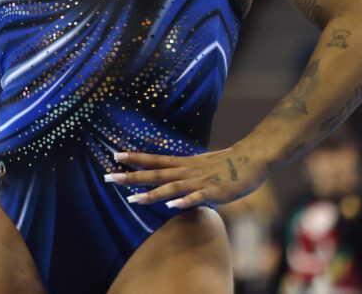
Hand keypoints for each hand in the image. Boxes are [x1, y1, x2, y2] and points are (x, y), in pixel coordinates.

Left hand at [103, 145, 269, 209]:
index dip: (134, 158)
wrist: (253, 159)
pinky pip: (198, 197)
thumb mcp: (199, 165)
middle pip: (155, 173)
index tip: (114, 155)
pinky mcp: (215, 191)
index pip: (154, 160)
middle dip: (131, 177)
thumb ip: (183, 172)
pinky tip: (173, 206)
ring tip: (134, 199)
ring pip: (172, 187)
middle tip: (108, 177)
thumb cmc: (226, 164)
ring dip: (153, 194)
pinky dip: (185, 201)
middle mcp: (187, 171)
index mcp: (183, 164)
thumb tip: (170, 178)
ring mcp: (200, 181)